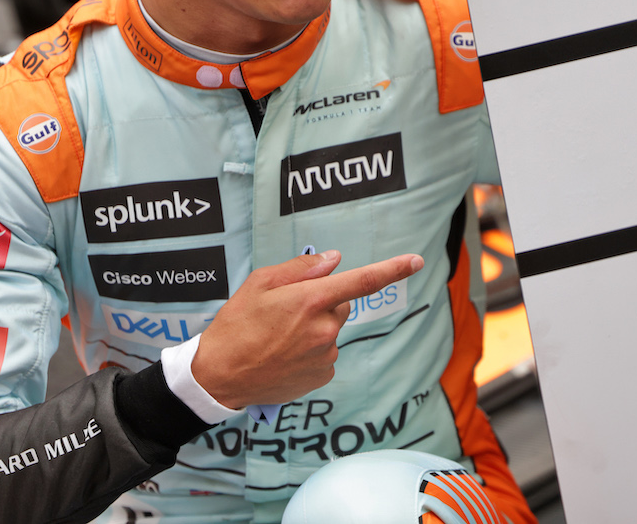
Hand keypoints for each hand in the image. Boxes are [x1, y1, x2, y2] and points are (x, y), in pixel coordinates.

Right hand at [191, 250, 423, 408]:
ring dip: (314, 328)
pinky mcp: (322, 376)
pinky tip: (284, 354)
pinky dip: (311, 350)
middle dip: (321, 302)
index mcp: (310, 300)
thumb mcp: (259, 283)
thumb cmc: (236, 325)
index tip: (416, 260)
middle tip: (286, 311)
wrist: (220, 376)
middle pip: (340, 304)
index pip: (361, 281)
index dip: (392, 269)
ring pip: (331, 329)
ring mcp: (325, 355)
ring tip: (279, 337)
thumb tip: (334, 260)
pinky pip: (326, 352)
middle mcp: (324, 328)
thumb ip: (300, 269)